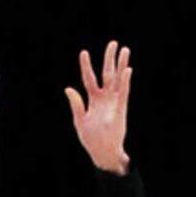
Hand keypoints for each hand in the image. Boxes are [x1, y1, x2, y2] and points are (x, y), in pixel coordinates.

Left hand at [66, 41, 130, 173]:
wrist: (103, 153)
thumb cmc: (91, 139)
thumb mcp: (79, 120)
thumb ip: (76, 104)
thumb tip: (68, 88)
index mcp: (94, 100)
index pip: (89, 79)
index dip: (86, 66)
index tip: (84, 52)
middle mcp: (105, 98)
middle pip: (107, 74)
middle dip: (110, 59)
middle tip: (113, 43)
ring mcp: (114, 103)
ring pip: (118, 80)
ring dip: (121, 65)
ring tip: (125, 50)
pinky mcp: (121, 110)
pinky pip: (123, 93)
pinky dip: (125, 82)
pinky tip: (127, 70)